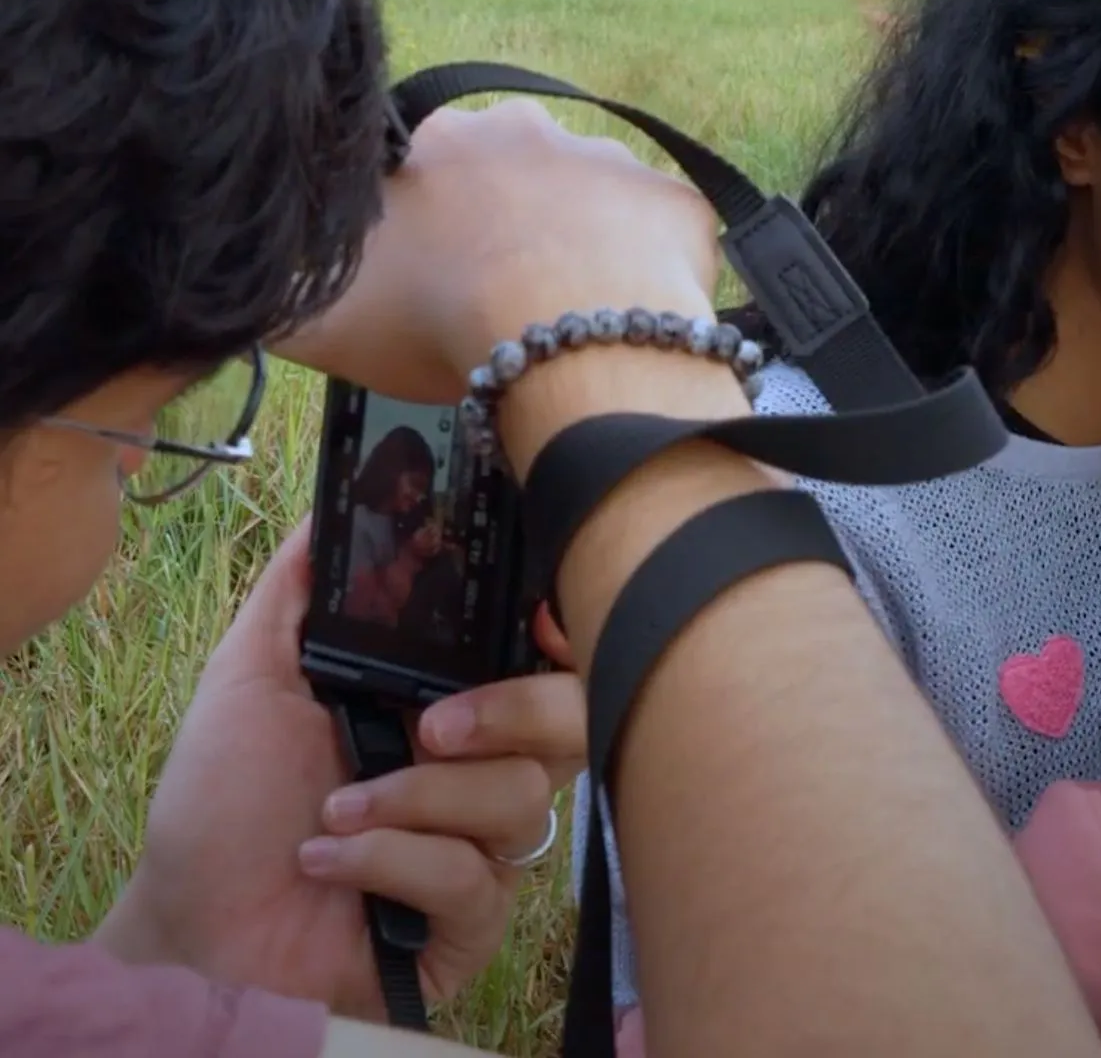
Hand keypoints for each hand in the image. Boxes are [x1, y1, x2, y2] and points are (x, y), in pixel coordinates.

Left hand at [97, 520, 585, 1018]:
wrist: (193, 931)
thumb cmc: (222, 805)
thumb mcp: (249, 678)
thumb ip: (296, 590)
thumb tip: (329, 505)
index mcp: (445, 695)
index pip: (542, 650)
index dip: (562, 628)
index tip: (539, 617)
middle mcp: (478, 761)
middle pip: (573, 716)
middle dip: (515, 710)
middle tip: (430, 727)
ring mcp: (480, 842)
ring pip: (523, 795)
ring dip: (417, 799)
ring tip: (335, 809)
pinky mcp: (468, 919)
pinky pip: (474, 875)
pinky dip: (392, 859)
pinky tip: (328, 860)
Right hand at [279, 99, 720, 403]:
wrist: (572, 343)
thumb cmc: (443, 325)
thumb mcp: (325, 324)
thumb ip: (281, 300)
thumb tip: (248, 296)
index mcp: (440, 143)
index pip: (426, 170)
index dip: (431, 228)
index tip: (438, 278)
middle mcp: (527, 129)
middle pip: (512, 177)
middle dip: (509, 229)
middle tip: (505, 302)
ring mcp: (612, 157)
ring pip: (591, 203)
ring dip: (582, 247)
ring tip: (570, 318)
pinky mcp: (676, 199)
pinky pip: (660, 232)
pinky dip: (648, 271)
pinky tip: (629, 320)